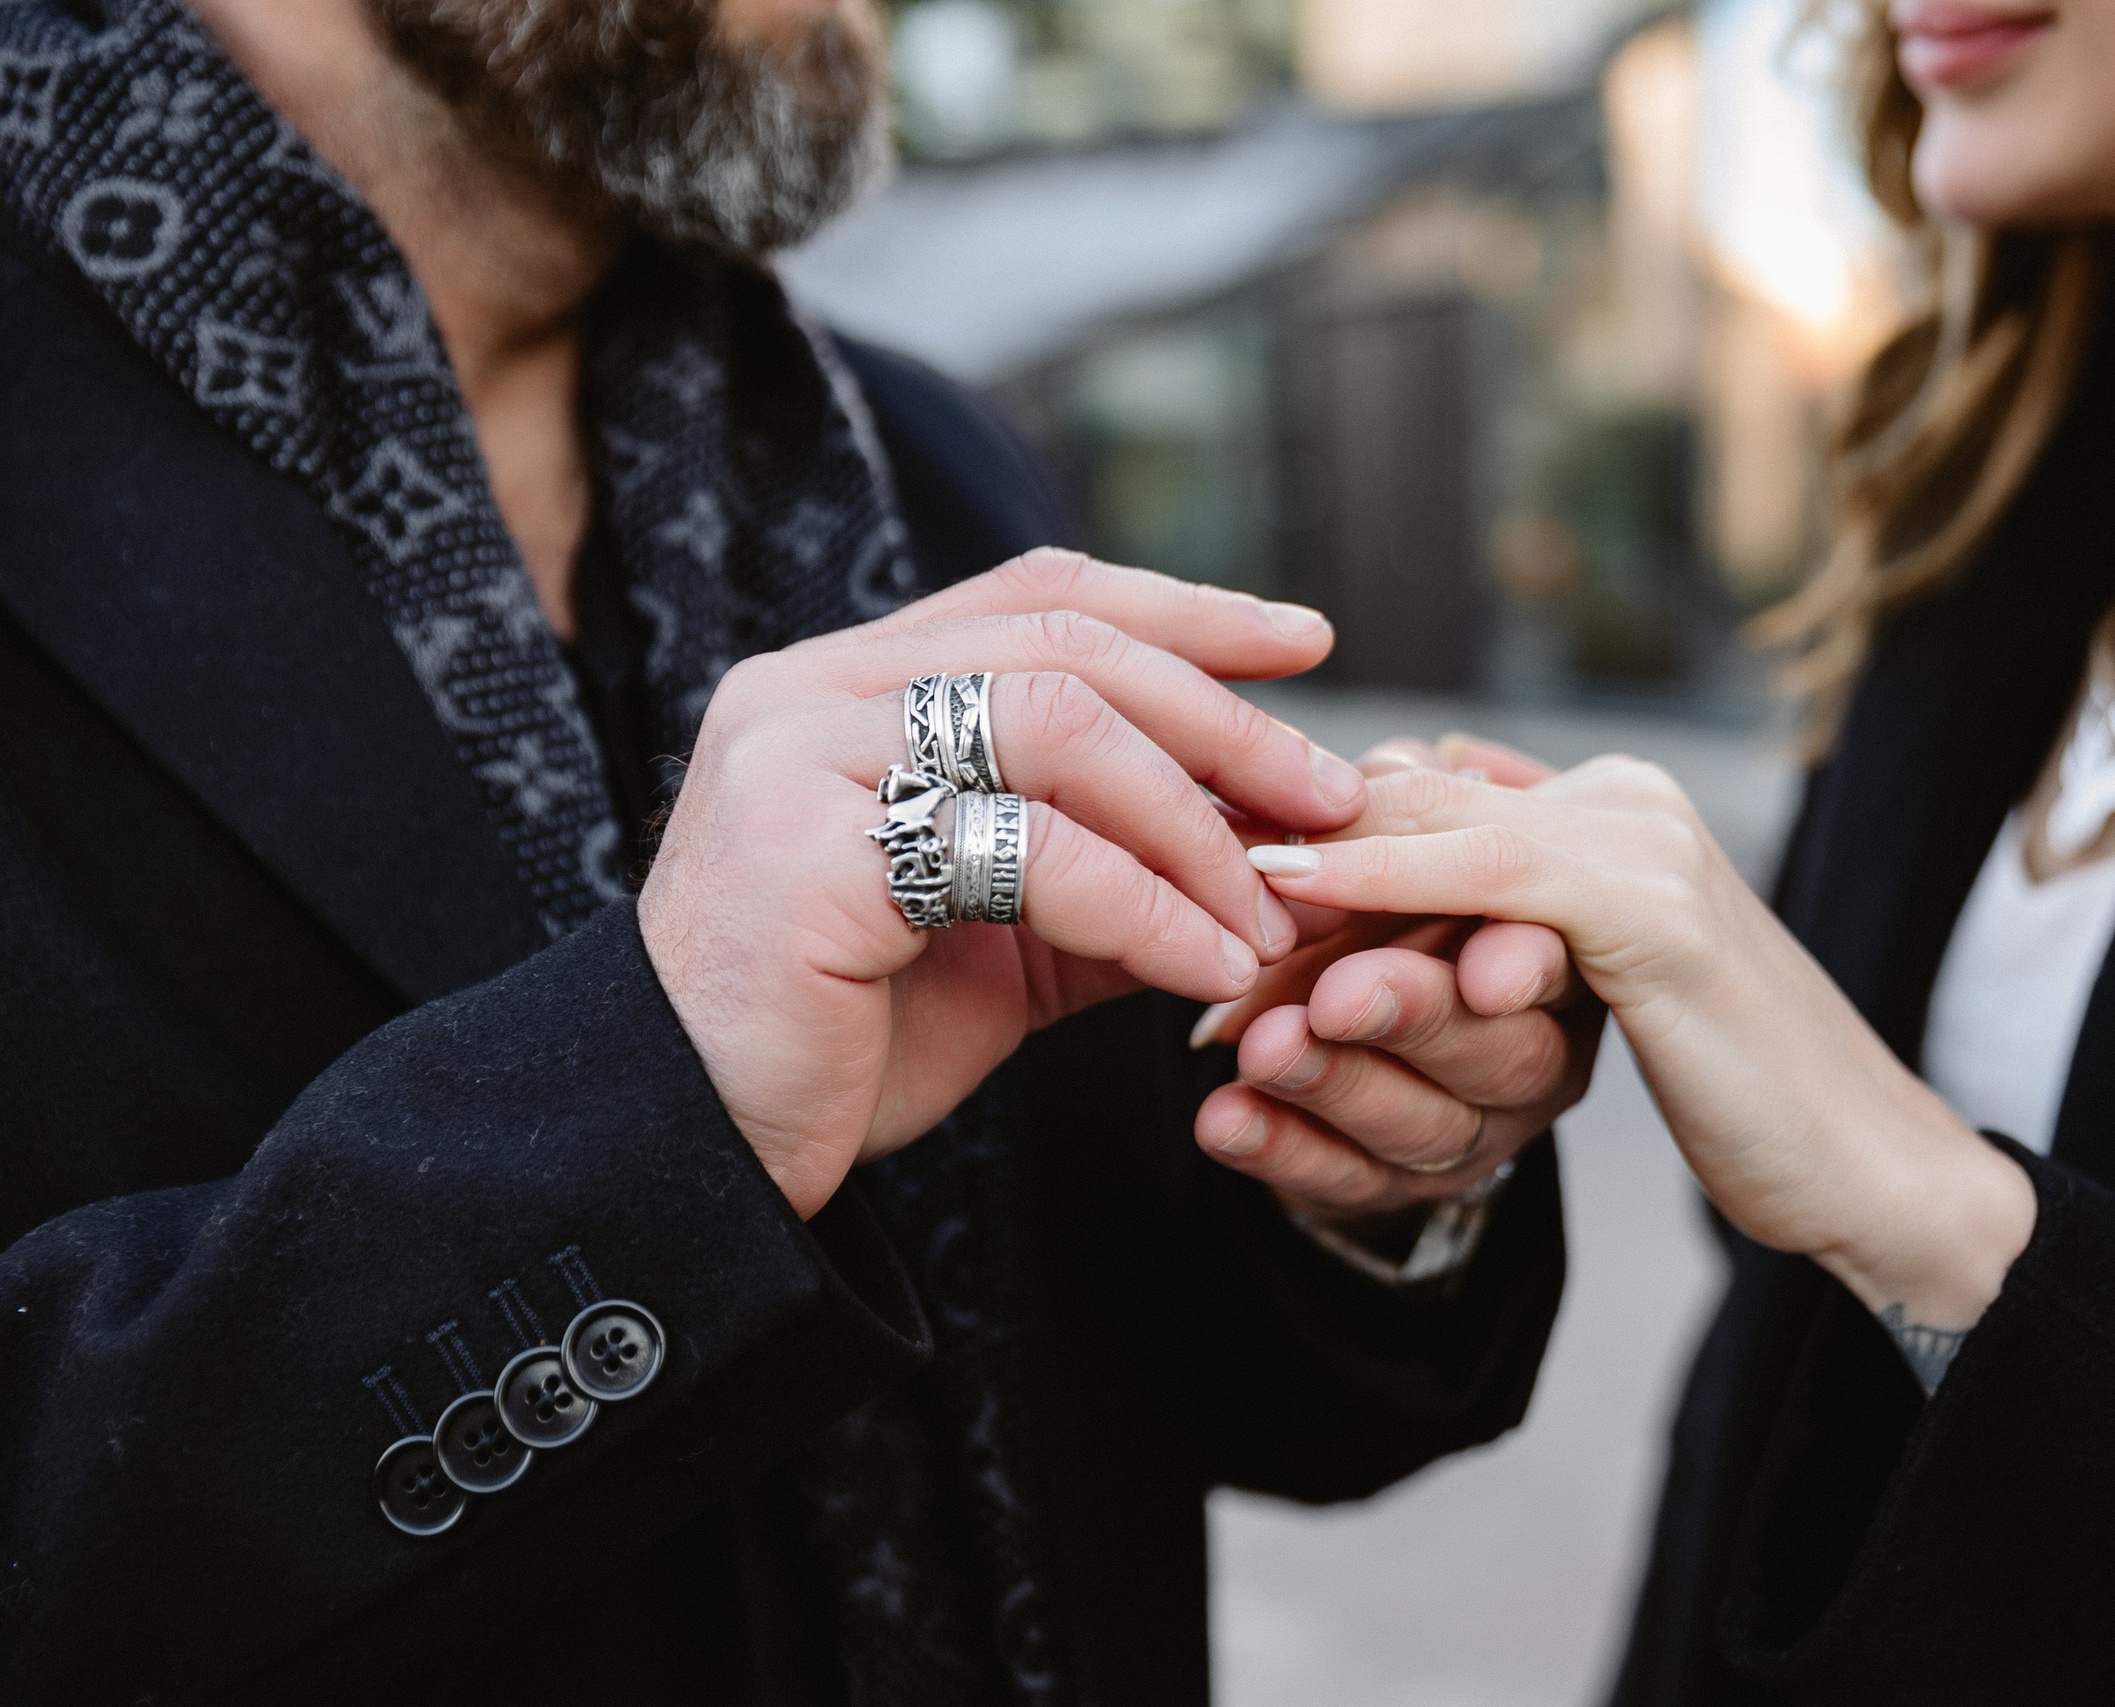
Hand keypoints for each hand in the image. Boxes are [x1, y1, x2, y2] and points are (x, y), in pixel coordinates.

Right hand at [640, 552, 1372, 1217]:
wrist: (700, 1150)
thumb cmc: (846, 1037)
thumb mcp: (1007, 938)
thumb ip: (1116, 874)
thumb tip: (1275, 854)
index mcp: (851, 685)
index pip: (1040, 598)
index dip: (1184, 610)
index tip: (1305, 642)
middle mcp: (810, 691)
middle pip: (1066, 648)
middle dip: (1222, 720)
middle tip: (1329, 799)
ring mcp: (798, 759)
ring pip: (1055, 725)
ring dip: (1192, 824)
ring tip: (1268, 917)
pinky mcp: (804, 852)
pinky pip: (1022, 849)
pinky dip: (1144, 906)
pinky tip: (1205, 968)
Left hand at [1242, 759, 2035, 1334]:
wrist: (1863, 1162)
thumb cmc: (1732, 1087)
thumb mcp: (1592, 1001)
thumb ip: (1508, 930)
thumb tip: (1388, 910)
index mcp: (1604, 811)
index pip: (1419, 805)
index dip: (1302, 852)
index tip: (1194, 898)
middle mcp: (1619, 801)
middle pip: (1407, 812)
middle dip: (1281, 877)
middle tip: (1173, 928)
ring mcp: (1641, 841)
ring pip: (1429, 840)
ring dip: (1310, 900)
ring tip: (1216, 957)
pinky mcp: (1654, 909)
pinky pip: (1484, 878)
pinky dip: (1380, 887)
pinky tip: (1288, 907)